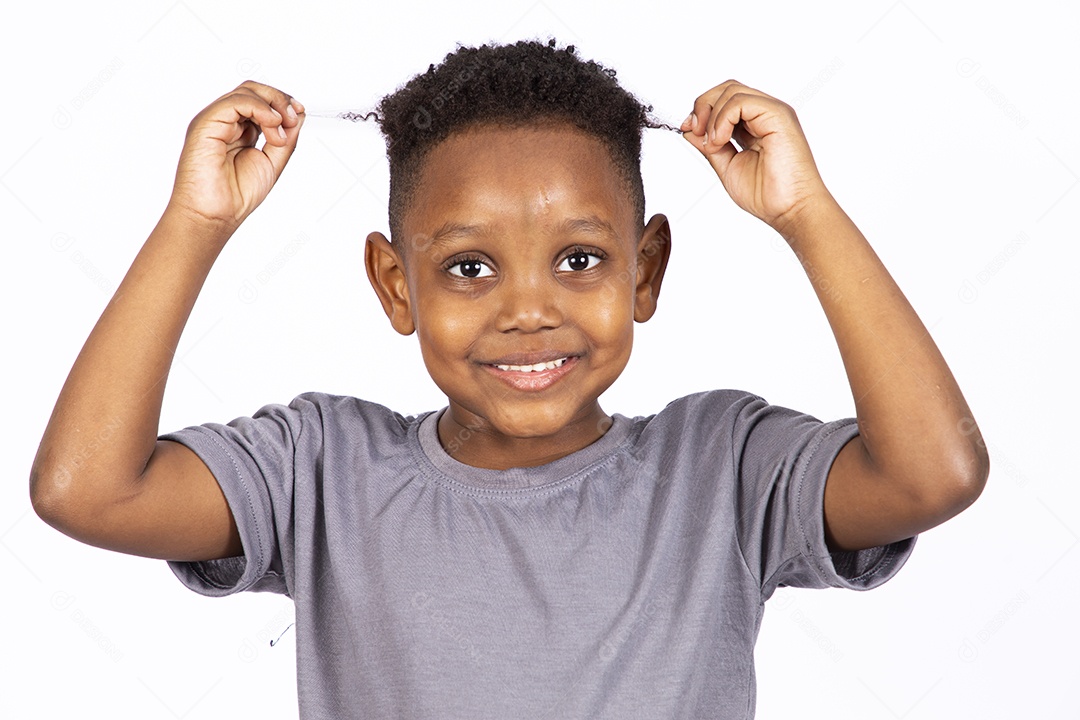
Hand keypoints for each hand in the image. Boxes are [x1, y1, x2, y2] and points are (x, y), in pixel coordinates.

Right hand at [167, 80, 304, 231]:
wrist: (215, 215)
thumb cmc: (235, 195)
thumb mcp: (272, 162)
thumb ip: (285, 138)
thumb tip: (298, 115)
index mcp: (239, 130)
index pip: (261, 101)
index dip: (282, 103)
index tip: (299, 113)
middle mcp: (225, 122)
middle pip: (253, 90)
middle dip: (279, 99)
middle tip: (293, 118)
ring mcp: (214, 121)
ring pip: (245, 92)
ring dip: (272, 105)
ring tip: (280, 132)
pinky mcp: (205, 124)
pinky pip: (235, 102)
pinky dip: (260, 109)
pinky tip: (272, 126)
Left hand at [681, 80, 829, 234]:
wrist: (790, 210)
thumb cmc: (767, 195)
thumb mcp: (726, 166)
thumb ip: (709, 146)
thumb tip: (689, 130)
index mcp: (754, 125)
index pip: (723, 100)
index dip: (701, 111)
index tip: (688, 129)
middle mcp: (764, 115)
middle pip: (726, 88)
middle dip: (702, 106)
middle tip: (695, 131)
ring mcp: (772, 112)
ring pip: (731, 90)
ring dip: (711, 115)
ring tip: (713, 143)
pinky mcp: (778, 115)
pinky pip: (741, 101)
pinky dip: (723, 118)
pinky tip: (721, 140)